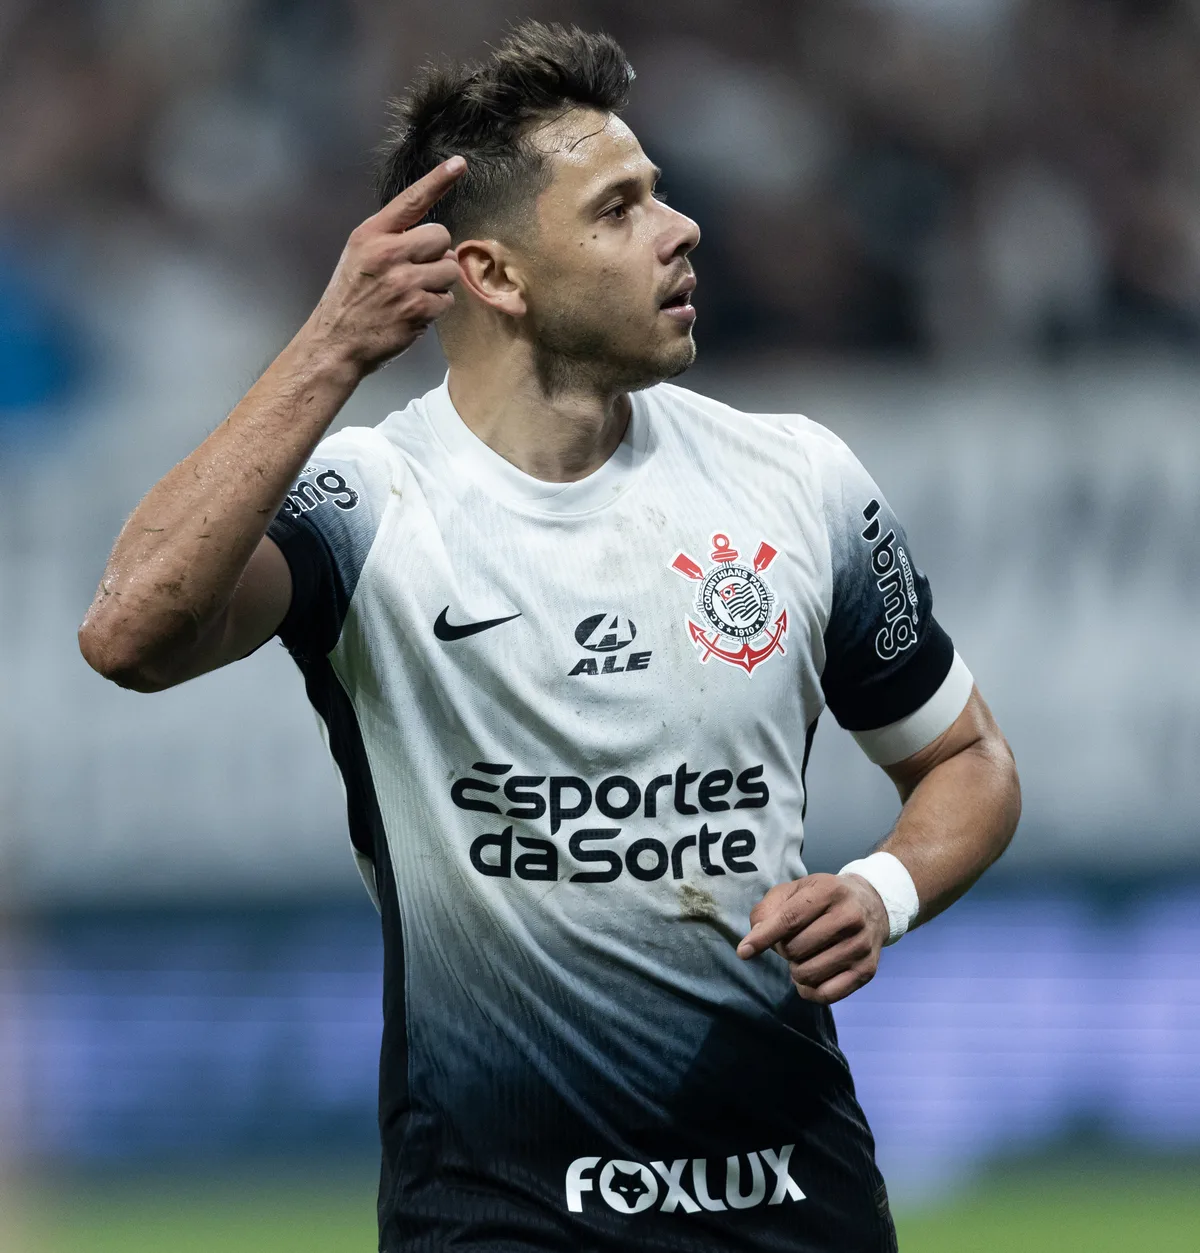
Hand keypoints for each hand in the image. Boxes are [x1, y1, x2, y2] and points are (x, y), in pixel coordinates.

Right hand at [304, 156, 466, 374]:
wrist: (336, 342)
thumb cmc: (351, 298)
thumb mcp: (359, 256)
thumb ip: (390, 239)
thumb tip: (435, 238)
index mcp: (371, 235)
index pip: (411, 200)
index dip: (438, 180)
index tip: (460, 163)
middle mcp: (388, 253)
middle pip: (442, 236)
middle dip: (438, 254)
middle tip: (418, 271)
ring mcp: (404, 282)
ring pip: (449, 269)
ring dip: (439, 283)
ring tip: (413, 294)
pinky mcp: (417, 308)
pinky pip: (447, 299)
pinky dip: (436, 307)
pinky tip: (414, 313)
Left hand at [736, 872, 889, 1004]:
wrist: (872, 905)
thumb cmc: (824, 898)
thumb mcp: (796, 890)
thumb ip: (769, 908)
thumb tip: (755, 937)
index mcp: (829, 891)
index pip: (789, 919)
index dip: (763, 937)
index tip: (744, 951)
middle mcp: (850, 917)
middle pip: (795, 949)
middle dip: (783, 949)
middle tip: (792, 940)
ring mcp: (861, 946)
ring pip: (808, 973)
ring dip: (795, 969)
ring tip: (804, 956)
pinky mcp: (867, 971)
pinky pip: (826, 995)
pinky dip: (808, 990)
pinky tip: (810, 977)